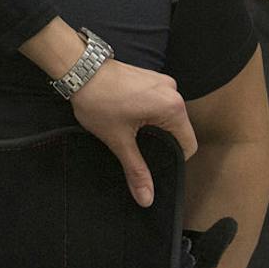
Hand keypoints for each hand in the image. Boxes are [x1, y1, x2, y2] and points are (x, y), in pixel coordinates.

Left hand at [72, 57, 196, 207]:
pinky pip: (159, 103)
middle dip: (161, 143)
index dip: (174, 159)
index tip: (154, 163)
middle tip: (138, 149)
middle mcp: (173, 92)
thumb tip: (147, 198)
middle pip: (179, 130)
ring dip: (154, 128)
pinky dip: (149, 114)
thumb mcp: (118, 140)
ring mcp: (162, 82)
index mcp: (172, 108)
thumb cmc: (99, 101)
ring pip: (168, 117)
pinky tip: (129, 117)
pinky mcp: (152, 78)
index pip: (188, 145)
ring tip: (131, 132)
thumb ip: (136, 170)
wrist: (81, 69)